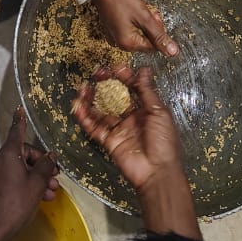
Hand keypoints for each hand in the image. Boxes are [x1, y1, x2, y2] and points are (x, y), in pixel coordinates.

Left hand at [0, 108, 59, 240]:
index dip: (20, 120)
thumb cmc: (18, 200)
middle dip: (43, 164)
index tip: (19, 108)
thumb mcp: (37, 182)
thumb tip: (51, 156)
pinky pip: (18, 176)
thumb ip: (45, 166)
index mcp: (9, 153)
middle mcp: (2, 158)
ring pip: (24, 167)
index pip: (17, 131)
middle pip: (26, 153)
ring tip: (52, 191)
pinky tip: (44, 197)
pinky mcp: (0, 183)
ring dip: (39, 177)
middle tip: (56, 177)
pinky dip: (31, 183)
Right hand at [72, 66, 182, 192]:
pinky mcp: (109, 141)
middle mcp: (130, 117)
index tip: (114, 68)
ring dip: (91, 99)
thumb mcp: (159, 113)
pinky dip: (85, 118)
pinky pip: (95, 128)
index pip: (131, 89)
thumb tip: (144, 69)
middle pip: (113, 98)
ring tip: (82, 88)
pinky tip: (77, 107)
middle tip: (96, 74)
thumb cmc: (164, 141)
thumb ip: (147, 92)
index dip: (123, 77)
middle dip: (104, 85)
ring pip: (101, 111)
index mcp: (145, 110)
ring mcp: (118, 129)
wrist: (158, 172)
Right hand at [95, 0, 178, 55]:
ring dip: (143, 23)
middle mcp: (120, 44)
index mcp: (128, 44)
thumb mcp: (144, 16)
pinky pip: (130, 29)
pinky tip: (132, 11)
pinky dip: (135, 21)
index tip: (154, 17)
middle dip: (150, 27)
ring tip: (139, 9)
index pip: (154, 46)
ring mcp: (115, 37)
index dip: (158, 31)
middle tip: (148, 12)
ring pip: (139, 34)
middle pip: (146, 41)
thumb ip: (159, 36)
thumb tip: (173, 52)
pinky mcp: (113, 29)